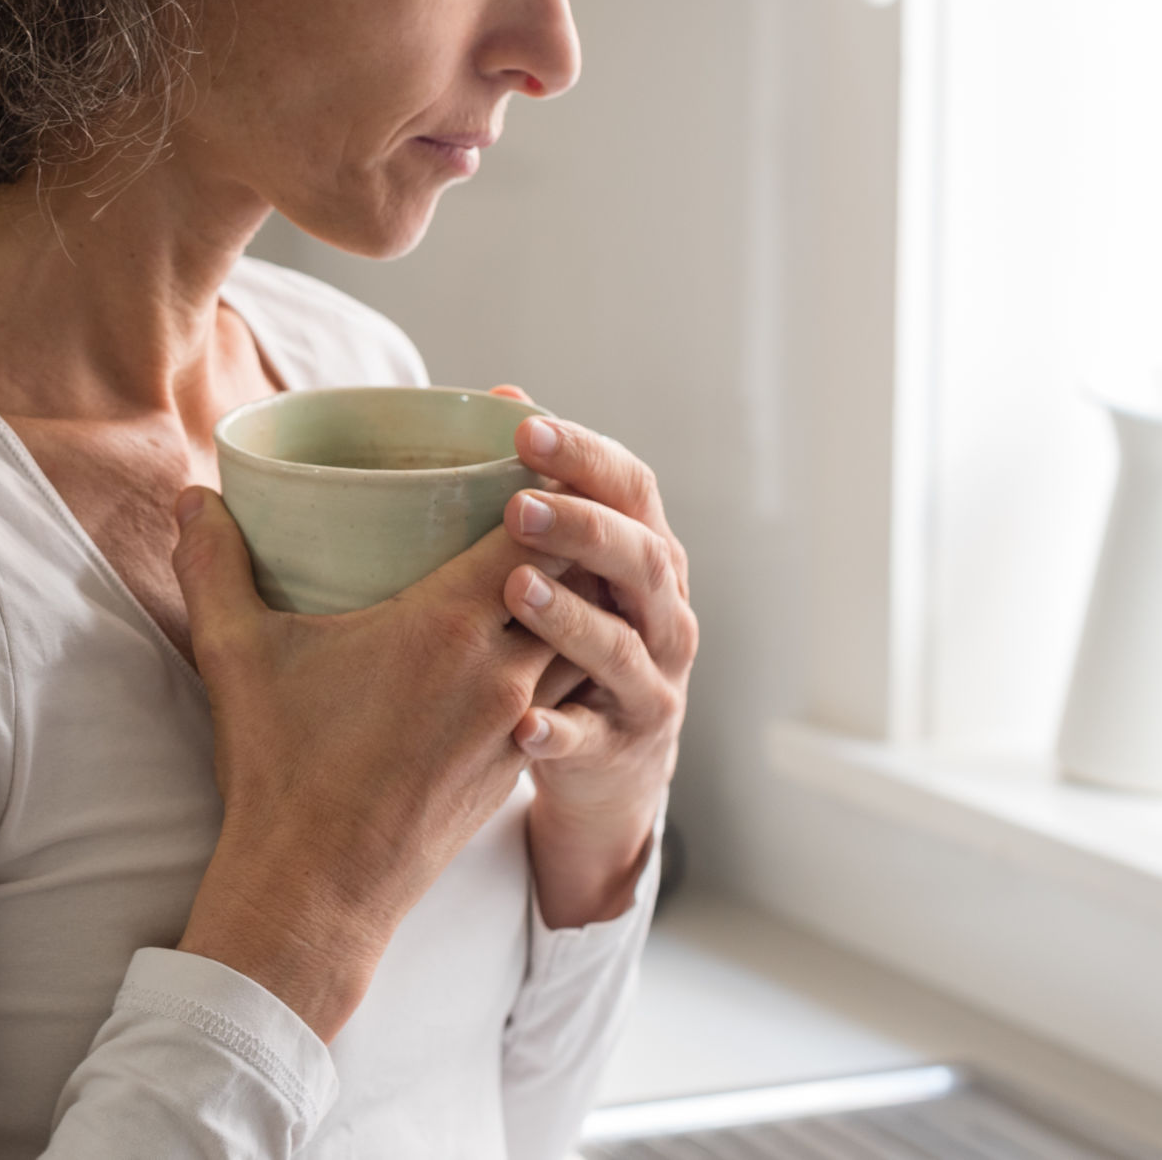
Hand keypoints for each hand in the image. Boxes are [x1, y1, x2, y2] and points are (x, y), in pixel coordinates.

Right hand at [167, 486, 565, 1040]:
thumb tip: (191, 497)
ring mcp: (516, 723)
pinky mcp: (515, 765)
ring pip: (584, 639)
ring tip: (555, 560)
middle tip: (542, 492)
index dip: (542, 486)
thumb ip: (214, 564)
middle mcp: (500, 670)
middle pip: (575, 577)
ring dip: (577, 599)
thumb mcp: (235, 654)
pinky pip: (569, 692)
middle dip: (567, 532)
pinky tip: (538, 640)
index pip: (533, 531)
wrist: (317, 892)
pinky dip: (567, 657)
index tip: (528, 452)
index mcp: (447, 627)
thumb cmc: (281, 770)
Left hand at [488, 387, 693, 928]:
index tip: (524, 430)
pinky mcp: (624, 749)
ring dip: (570, 617)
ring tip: (514, 591)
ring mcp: (651, 684)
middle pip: (640, 559)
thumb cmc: (573, 639)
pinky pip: (592, 739)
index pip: (631, 488)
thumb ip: (543, 491)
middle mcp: (663, 613)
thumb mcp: (571, 566)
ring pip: (621, 647)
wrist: (610, 767)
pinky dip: (560, 732)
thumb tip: (498, 396)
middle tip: (517, 506)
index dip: (585, 456)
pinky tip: (521, 725)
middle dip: (583, 527)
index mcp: (646, 554)